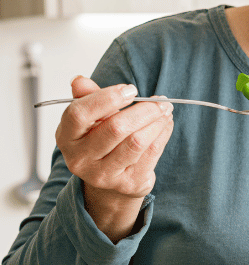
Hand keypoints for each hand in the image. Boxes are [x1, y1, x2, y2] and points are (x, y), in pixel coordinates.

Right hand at [55, 75, 173, 241]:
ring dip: (157, 122)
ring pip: (137, 142)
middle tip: (160, 101)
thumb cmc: (101, 141)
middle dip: (144, 110)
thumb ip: (87, 98)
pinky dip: (163, 134)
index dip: (106, 98)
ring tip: (165, 110)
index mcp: (66, 137)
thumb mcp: (91, 119)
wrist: (111, 181)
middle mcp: (80, 159)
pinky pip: (151, 154)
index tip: (130, 89)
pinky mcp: (128, 184)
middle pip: (116, 128)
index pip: (79, 114)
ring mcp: (103, 174)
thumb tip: (80, 81)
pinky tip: (166, 124)